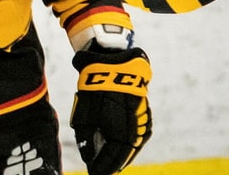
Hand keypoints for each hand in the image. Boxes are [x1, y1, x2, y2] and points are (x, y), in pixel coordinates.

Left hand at [71, 44, 152, 174]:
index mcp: (122, 134)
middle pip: (124, 155)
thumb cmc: (96, 89)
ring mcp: (142, 121)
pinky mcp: (144, 112)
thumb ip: (87, 139)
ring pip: (132, 146)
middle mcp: (135, 131)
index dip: (103, 168)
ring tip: (112, 162)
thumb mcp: (85, 116)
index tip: (94, 174)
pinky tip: (121, 145)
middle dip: (113, 164)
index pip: (112, 160)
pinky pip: (136, 134)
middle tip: (102, 171)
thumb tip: (89, 156)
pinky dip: (128, 142)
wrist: (114, 64)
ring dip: (122, 154)